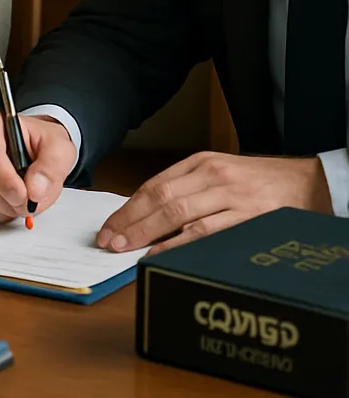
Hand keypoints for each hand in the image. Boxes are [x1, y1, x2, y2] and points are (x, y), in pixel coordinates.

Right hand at [0, 109, 76, 221]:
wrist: (34, 149)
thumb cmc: (41, 144)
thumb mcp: (59, 148)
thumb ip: (52, 165)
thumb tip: (35, 187)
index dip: (3, 178)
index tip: (24, 195)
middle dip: (8, 199)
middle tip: (32, 199)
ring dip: (5, 207)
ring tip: (23, 195)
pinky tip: (9, 200)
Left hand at [97, 152, 333, 254]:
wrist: (309, 182)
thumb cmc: (261, 182)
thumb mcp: (221, 173)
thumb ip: (188, 188)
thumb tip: (148, 215)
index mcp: (200, 163)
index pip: (154, 185)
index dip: (128, 208)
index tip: (109, 227)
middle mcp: (212, 176)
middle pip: (161, 199)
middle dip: (131, 222)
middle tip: (109, 240)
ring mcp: (231, 196)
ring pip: (180, 214)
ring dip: (149, 233)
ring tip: (126, 249)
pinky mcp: (249, 217)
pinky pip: (209, 232)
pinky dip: (182, 244)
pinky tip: (164, 254)